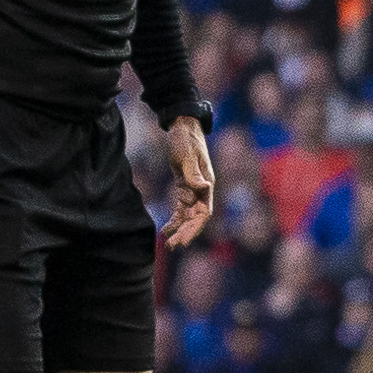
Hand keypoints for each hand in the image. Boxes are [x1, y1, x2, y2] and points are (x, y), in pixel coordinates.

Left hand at [162, 116, 217, 248]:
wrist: (183, 127)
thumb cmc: (186, 140)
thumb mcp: (187, 156)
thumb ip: (194, 173)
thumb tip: (204, 187)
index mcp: (207, 185)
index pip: (204, 213)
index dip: (194, 229)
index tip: (183, 240)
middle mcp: (203, 190)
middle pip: (197, 218)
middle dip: (186, 233)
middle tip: (171, 246)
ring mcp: (194, 190)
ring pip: (189, 216)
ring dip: (180, 230)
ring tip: (168, 243)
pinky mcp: (184, 187)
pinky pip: (181, 209)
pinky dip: (174, 219)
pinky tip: (165, 229)